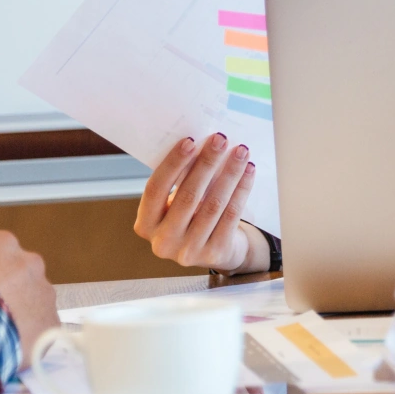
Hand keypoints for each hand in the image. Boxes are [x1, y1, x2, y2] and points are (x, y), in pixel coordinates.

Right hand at [0, 231, 57, 352]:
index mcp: (2, 244)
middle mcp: (30, 262)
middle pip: (19, 276)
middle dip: (4, 293)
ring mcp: (45, 292)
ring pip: (32, 302)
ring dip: (18, 315)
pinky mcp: (52, 322)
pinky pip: (41, 329)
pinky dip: (28, 338)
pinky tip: (9, 349)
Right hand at [134, 134, 258, 272]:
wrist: (214, 250)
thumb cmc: (191, 216)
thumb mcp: (175, 203)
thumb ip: (180, 181)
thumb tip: (201, 144)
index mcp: (146, 224)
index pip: (155, 189)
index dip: (172, 164)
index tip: (190, 140)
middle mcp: (163, 242)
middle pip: (187, 195)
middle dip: (207, 163)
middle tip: (220, 139)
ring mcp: (189, 251)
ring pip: (213, 204)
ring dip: (229, 173)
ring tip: (240, 151)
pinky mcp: (215, 254)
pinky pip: (231, 215)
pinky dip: (241, 189)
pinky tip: (248, 171)